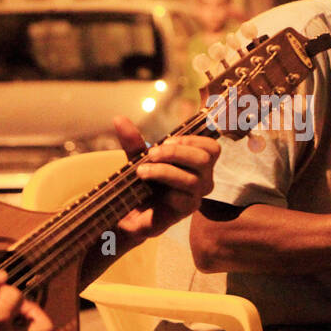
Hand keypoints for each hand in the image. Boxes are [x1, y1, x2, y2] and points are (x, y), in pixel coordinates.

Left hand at [112, 115, 219, 241]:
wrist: (132, 212)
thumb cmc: (143, 183)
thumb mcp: (137, 157)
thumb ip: (133, 140)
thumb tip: (119, 119)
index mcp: (196, 163)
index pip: (212, 148)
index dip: (193, 140)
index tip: (168, 140)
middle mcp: (202, 179)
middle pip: (205, 159)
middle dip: (176, 152)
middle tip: (151, 153)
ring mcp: (196, 196)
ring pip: (193, 178)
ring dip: (165, 170)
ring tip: (142, 170)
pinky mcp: (186, 210)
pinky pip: (184, 197)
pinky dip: (166, 189)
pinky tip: (150, 188)